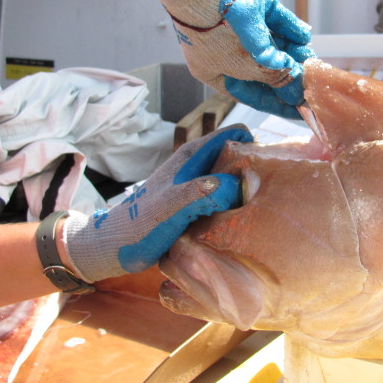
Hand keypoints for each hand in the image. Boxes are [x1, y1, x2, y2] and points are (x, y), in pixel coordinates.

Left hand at [62, 124, 252, 280]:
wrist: (110, 248)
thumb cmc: (137, 227)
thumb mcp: (170, 209)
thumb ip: (199, 193)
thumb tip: (234, 185)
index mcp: (192, 156)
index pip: (235, 134)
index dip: (255, 145)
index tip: (270, 170)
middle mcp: (195, 165)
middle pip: (238, 155)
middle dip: (255, 169)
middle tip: (271, 194)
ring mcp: (194, 183)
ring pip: (231, 177)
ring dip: (246, 189)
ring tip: (262, 210)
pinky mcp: (194, 202)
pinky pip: (223, 196)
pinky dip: (234, 204)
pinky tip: (239, 223)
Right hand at [143, 0, 315, 118]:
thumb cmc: (217, 32)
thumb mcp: (248, 66)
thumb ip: (275, 79)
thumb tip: (295, 90)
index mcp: (214, 70)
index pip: (251, 94)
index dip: (276, 103)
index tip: (299, 110)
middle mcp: (224, 50)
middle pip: (263, 68)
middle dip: (288, 74)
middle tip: (311, 80)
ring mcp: (237, 26)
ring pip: (271, 43)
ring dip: (292, 51)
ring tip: (310, 57)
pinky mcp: (249, 5)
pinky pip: (273, 20)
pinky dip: (288, 27)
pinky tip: (303, 36)